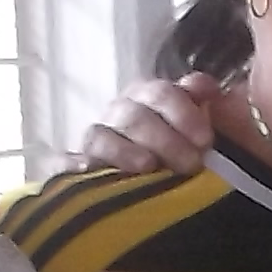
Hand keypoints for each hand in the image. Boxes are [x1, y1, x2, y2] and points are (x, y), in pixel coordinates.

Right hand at [77, 73, 232, 173]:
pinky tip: (85, 169)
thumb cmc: (186, 150)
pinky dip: (71, 163)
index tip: (206, 140)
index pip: (161, 93)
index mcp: (150, 98)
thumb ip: (200, 101)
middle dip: (164, 139)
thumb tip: (209, 88)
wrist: (159, 183)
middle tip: (190, 164)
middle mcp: (121, 113)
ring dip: (123, 151)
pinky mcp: (77, 166)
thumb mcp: (199, 126)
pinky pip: (62, 160)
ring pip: (100, 136)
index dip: (183, 112)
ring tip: (147, 166)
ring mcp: (97, 139)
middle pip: (134, 117)